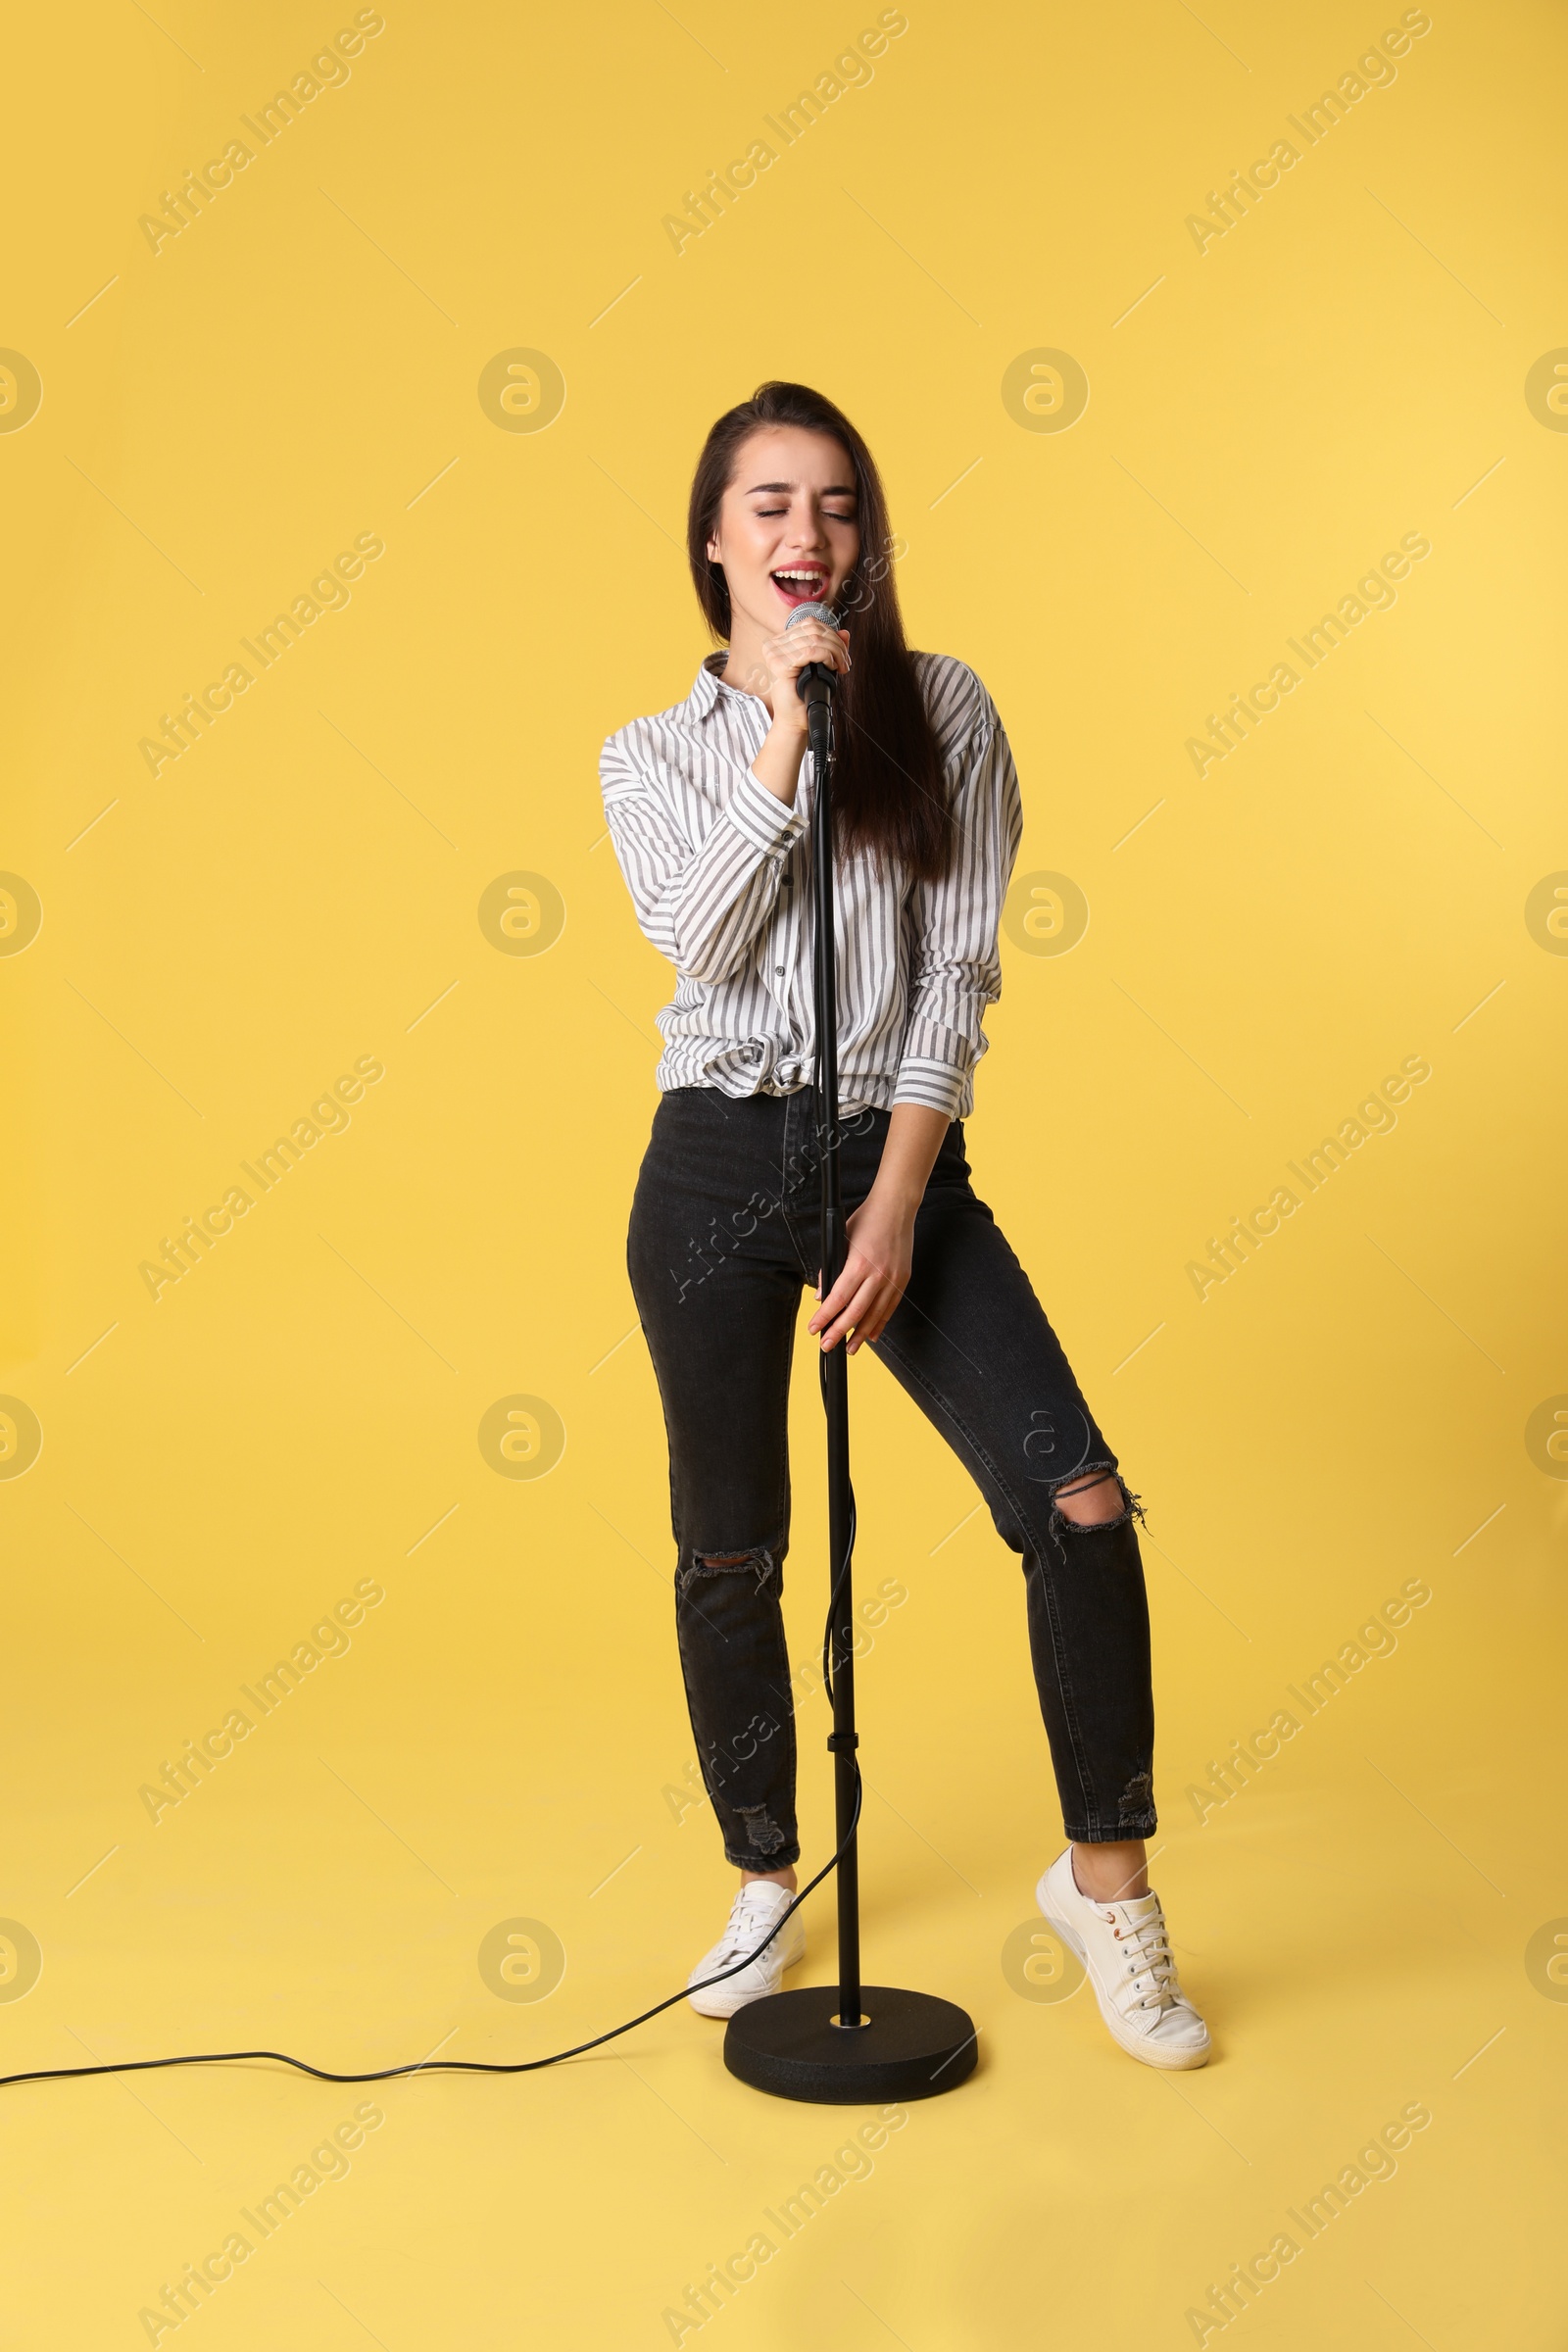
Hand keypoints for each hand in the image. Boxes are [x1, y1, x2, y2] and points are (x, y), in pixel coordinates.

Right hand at [733, 617, 849, 724]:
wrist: (795, 720)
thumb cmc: (804, 696)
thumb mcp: (821, 666)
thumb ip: (831, 647)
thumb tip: (845, 633)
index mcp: (780, 642)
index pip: (810, 624)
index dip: (831, 634)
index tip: (842, 653)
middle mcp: (774, 645)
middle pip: (814, 629)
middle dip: (837, 644)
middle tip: (845, 663)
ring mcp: (775, 654)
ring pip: (815, 639)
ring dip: (835, 652)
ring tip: (841, 667)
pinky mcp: (779, 665)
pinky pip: (811, 651)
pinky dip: (827, 657)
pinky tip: (832, 667)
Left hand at [807, 1184, 913, 1354]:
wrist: (896, 1207)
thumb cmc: (867, 1220)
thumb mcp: (841, 1240)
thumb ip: (830, 1269)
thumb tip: (821, 1296)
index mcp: (859, 1264)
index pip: (837, 1299)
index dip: (824, 1318)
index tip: (814, 1330)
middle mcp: (877, 1275)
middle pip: (855, 1313)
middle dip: (839, 1333)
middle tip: (827, 1347)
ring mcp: (892, 1278)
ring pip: (874, 1315)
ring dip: (860, 1335)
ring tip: (850, 1349)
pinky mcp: (902, 1279)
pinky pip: (890, 1308)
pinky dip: (880, 1323)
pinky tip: (872, 1335)